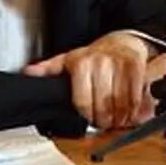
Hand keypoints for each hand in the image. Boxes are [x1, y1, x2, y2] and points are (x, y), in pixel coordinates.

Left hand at [22, 32, 150, 129]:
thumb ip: (48, 69)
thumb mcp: (68, 60)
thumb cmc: (94, 55)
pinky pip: (137, 95)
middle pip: (103, 106)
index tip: (90, 119)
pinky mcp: (136, 66)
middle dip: (106, 121)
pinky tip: (132, 110)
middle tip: (106, 122)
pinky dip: (137, 108)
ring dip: (122, 118)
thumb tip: (28, 73)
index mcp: (80, 63)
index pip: (82, 102)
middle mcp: (99, 62)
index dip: (87, 116)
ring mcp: (119, 63)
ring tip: (119, 119)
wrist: (122, 41)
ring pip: (121, 104)